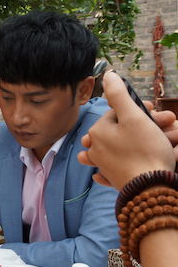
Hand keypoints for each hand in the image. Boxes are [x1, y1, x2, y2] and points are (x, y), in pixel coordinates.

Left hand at [78, 72, 175, 189]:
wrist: (151, 190)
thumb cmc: (144, 151)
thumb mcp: (133, 117)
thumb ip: (119, 95)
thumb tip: (108, 75)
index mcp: (97, 132)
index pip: (120, 114)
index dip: (142, 112)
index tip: (160, 114)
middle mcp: (96, 148)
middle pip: (125, 130)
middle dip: (149, 127)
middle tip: (172, 126)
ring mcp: (105, 166)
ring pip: (126, 147)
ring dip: (148, 142)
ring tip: (171, 142)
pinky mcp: (116, 180)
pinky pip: (122, 167)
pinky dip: (134, 161)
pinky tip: (141, 159)